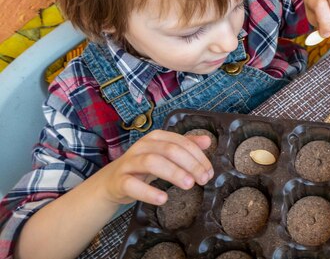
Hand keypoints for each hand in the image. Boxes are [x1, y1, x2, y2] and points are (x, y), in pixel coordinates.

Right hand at [98, 130, 213, 204]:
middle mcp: (142, 146)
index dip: (198, 156)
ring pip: (152, 162)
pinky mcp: (120, 181)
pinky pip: (133, 185)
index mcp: (156, 137)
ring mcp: (130, 162)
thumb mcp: (165, 154)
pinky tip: (163, 199)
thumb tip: (207, 141)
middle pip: (169, 150)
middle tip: (203, 179)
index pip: (181, 142)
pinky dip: (148, 192)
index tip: (209, 171)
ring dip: (173, 173)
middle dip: (190, 164)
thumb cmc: (144, 166)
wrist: (113, 181)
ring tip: (189, 185)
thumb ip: (186, 146)